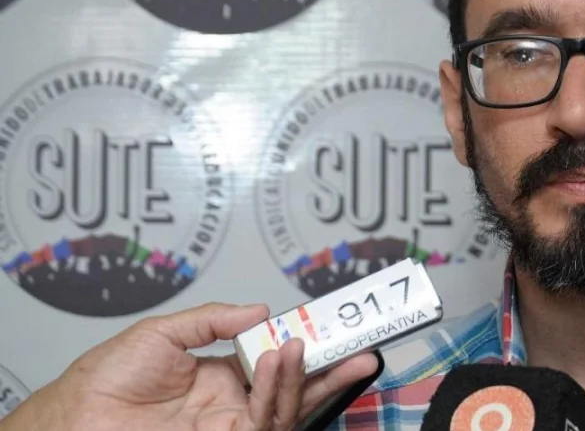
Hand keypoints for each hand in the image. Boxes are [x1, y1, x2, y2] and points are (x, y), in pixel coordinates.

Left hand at [2, 303, 378, 430]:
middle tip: (363, 350)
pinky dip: (277, 390)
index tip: (332, 327)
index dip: (307, 346)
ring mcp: (232, 426)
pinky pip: (266, 421)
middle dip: (333, 372)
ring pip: (287, 407)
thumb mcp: (164, 331)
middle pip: (296, 390)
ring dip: (302, 376)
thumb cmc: (104, 380)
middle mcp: (233, 403)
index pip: (276, 361)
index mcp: (222, 376)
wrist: (76, 417)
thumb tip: (261, 310)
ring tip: (303, 344)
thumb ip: (214, 320)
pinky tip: (277, 359)